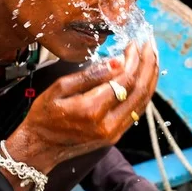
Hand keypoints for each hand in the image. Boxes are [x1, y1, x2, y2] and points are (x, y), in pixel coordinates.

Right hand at [6, 41, 158, 173]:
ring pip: (143, 102)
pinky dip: (144, 92)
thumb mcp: (59, 88)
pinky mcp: (115, 136)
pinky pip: (136, 111)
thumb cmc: (44, 116)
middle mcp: (108, 124)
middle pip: (140, 90)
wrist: (40, 147)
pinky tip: (145, 78)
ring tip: (151, 57)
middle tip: (149, 44)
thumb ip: (90, 75)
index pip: (125, 79)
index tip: (133, 43)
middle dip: (148, 64)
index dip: (133, 58)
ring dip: (150, 77)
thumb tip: (117, 62)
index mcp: (92, 109)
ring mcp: (114, 133)